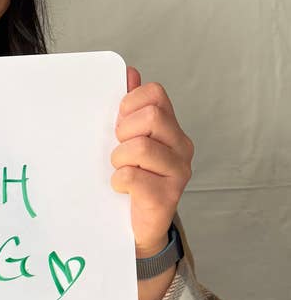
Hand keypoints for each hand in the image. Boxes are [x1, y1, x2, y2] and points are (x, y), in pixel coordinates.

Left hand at [111, 67, 193, 256]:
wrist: (138, 227)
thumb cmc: (132, 179)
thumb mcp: (127, 140)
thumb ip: (130, 108)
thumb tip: (129, 72)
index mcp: (170, 127)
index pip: (155, 93)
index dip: (130, 104)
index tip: (119, 124)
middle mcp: (180, 146)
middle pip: (152, 116)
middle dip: (124, 131)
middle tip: (118, 149)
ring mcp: (178, 171)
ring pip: (142, 147)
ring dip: (119, 158)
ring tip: (119, 169)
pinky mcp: (166, 196)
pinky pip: (133, 177)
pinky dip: (119, 181)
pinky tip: (121, 188)